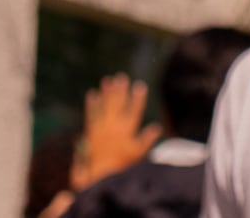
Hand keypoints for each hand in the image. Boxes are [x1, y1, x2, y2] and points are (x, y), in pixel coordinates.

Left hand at [72, 73, 161, 187]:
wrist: (101, 172)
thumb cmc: (122, 164)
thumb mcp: (138, 153)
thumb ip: (147, 139)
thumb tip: (158, 127)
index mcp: (127, 129)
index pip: (134, 110)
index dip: (138, 97)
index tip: (140, 85)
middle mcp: (114, 126)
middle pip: (118, 104)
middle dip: (120, 90)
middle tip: (121, 77)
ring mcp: (102, 127)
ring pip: (105, 106)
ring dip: (106, 92)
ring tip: (108, 80)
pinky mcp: (92, 131)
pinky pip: (92, 115)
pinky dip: (92, 104)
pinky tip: (92, 94)